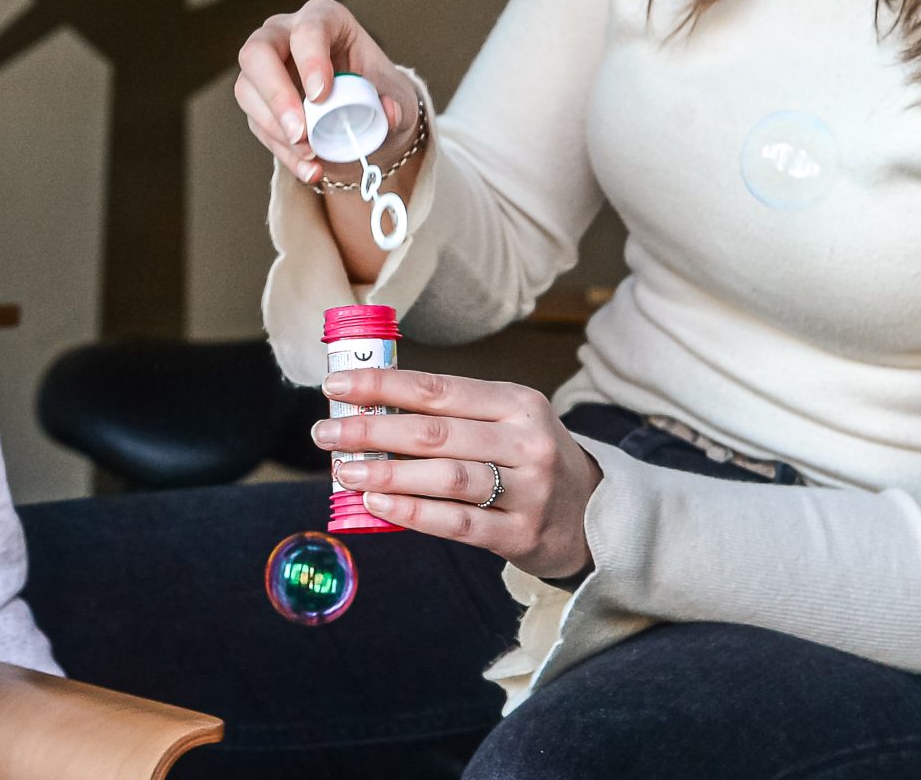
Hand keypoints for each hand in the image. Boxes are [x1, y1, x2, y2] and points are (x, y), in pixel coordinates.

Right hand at [236, 0, 422, 281]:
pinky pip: (257, 123)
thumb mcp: (396, 95)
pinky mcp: (256, 99)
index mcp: (324, 19)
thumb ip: (396, 103)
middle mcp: (284, 35)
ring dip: (276, 128)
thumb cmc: (376, 90)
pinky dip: (282, 150)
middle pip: (258, 52)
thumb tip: (387, 112)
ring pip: (247, 89)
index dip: (310, 61)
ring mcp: (264, 66)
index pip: (308, 29)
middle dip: (277, 96)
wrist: (365, 116)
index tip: (321, 96)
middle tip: (301, 133)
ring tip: (310, 155)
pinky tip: (308, 168)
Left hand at [311, 367, 600, 580]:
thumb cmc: (528, 461)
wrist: (596, 516)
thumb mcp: (506, 422)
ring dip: (386, 471)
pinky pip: (458, 522)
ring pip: (445, 476)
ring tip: (342, 471)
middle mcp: (525, 442)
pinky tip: (377, 503)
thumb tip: (368, 408)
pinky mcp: (521, 535)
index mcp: (516, 403)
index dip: (381, 385)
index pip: (437, 388)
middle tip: (325, 433)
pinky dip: (413, 512)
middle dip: (371, 430)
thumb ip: (450, 414)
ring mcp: (528, 491)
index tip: (334, 384)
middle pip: (435, 431)